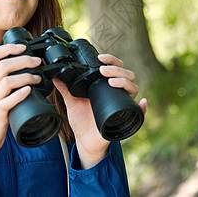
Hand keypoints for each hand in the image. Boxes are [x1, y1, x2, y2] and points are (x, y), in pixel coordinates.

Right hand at [0, 44, 41, 167]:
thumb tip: (20, 69)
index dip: (8, 48)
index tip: (23, 47)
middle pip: (3, 66)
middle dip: (23, 60)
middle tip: (37, 61)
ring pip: (6, 82)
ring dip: (26, 77)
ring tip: (38, 77)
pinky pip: (7, 102)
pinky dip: (19, 95)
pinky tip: (29, 91)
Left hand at [53, 54, 145, 168]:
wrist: (84, 140)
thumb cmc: (81, 120)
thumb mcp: (71, 102)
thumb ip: (65, 88)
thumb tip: (54, 75)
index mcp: (107, 86)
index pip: (115, 67)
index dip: (112, 60)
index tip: (100, 57)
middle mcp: (117, 93)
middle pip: (127, 75)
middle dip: (116, 69)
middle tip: (102, 70)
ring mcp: (122, 104)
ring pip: (133, 89)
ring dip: (124, 82)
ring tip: (110, 81)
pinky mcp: (125, 118)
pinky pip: (139, 113)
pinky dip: (143, 107)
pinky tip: (142, 102)